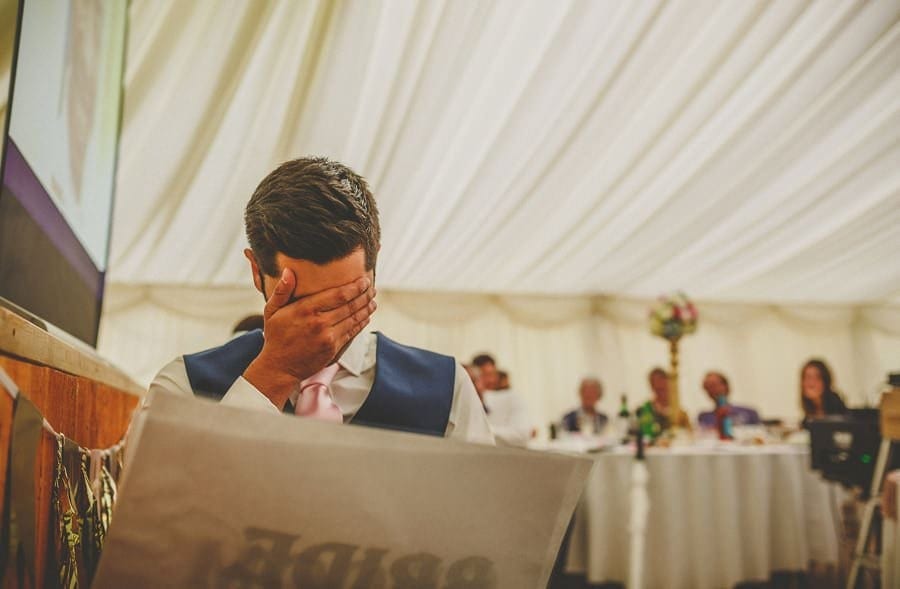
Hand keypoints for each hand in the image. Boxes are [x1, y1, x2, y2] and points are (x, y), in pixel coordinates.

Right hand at [243, 269, 375, 408]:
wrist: (279, 367)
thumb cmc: (276, 336)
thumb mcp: (272, 311)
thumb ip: (281, 291)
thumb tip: (288, 271)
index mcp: (306, 309)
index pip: (338, 295)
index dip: (355, 287)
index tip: (364, 281)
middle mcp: (319, 322)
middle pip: (350, 305)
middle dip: (364, 295)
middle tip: (372, 288)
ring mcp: (328, 337)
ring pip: (354, 318)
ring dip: (366, 308)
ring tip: (373, 301)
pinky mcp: (333, 349)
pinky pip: (352, 332)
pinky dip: (361, 323)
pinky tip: (366, 316)